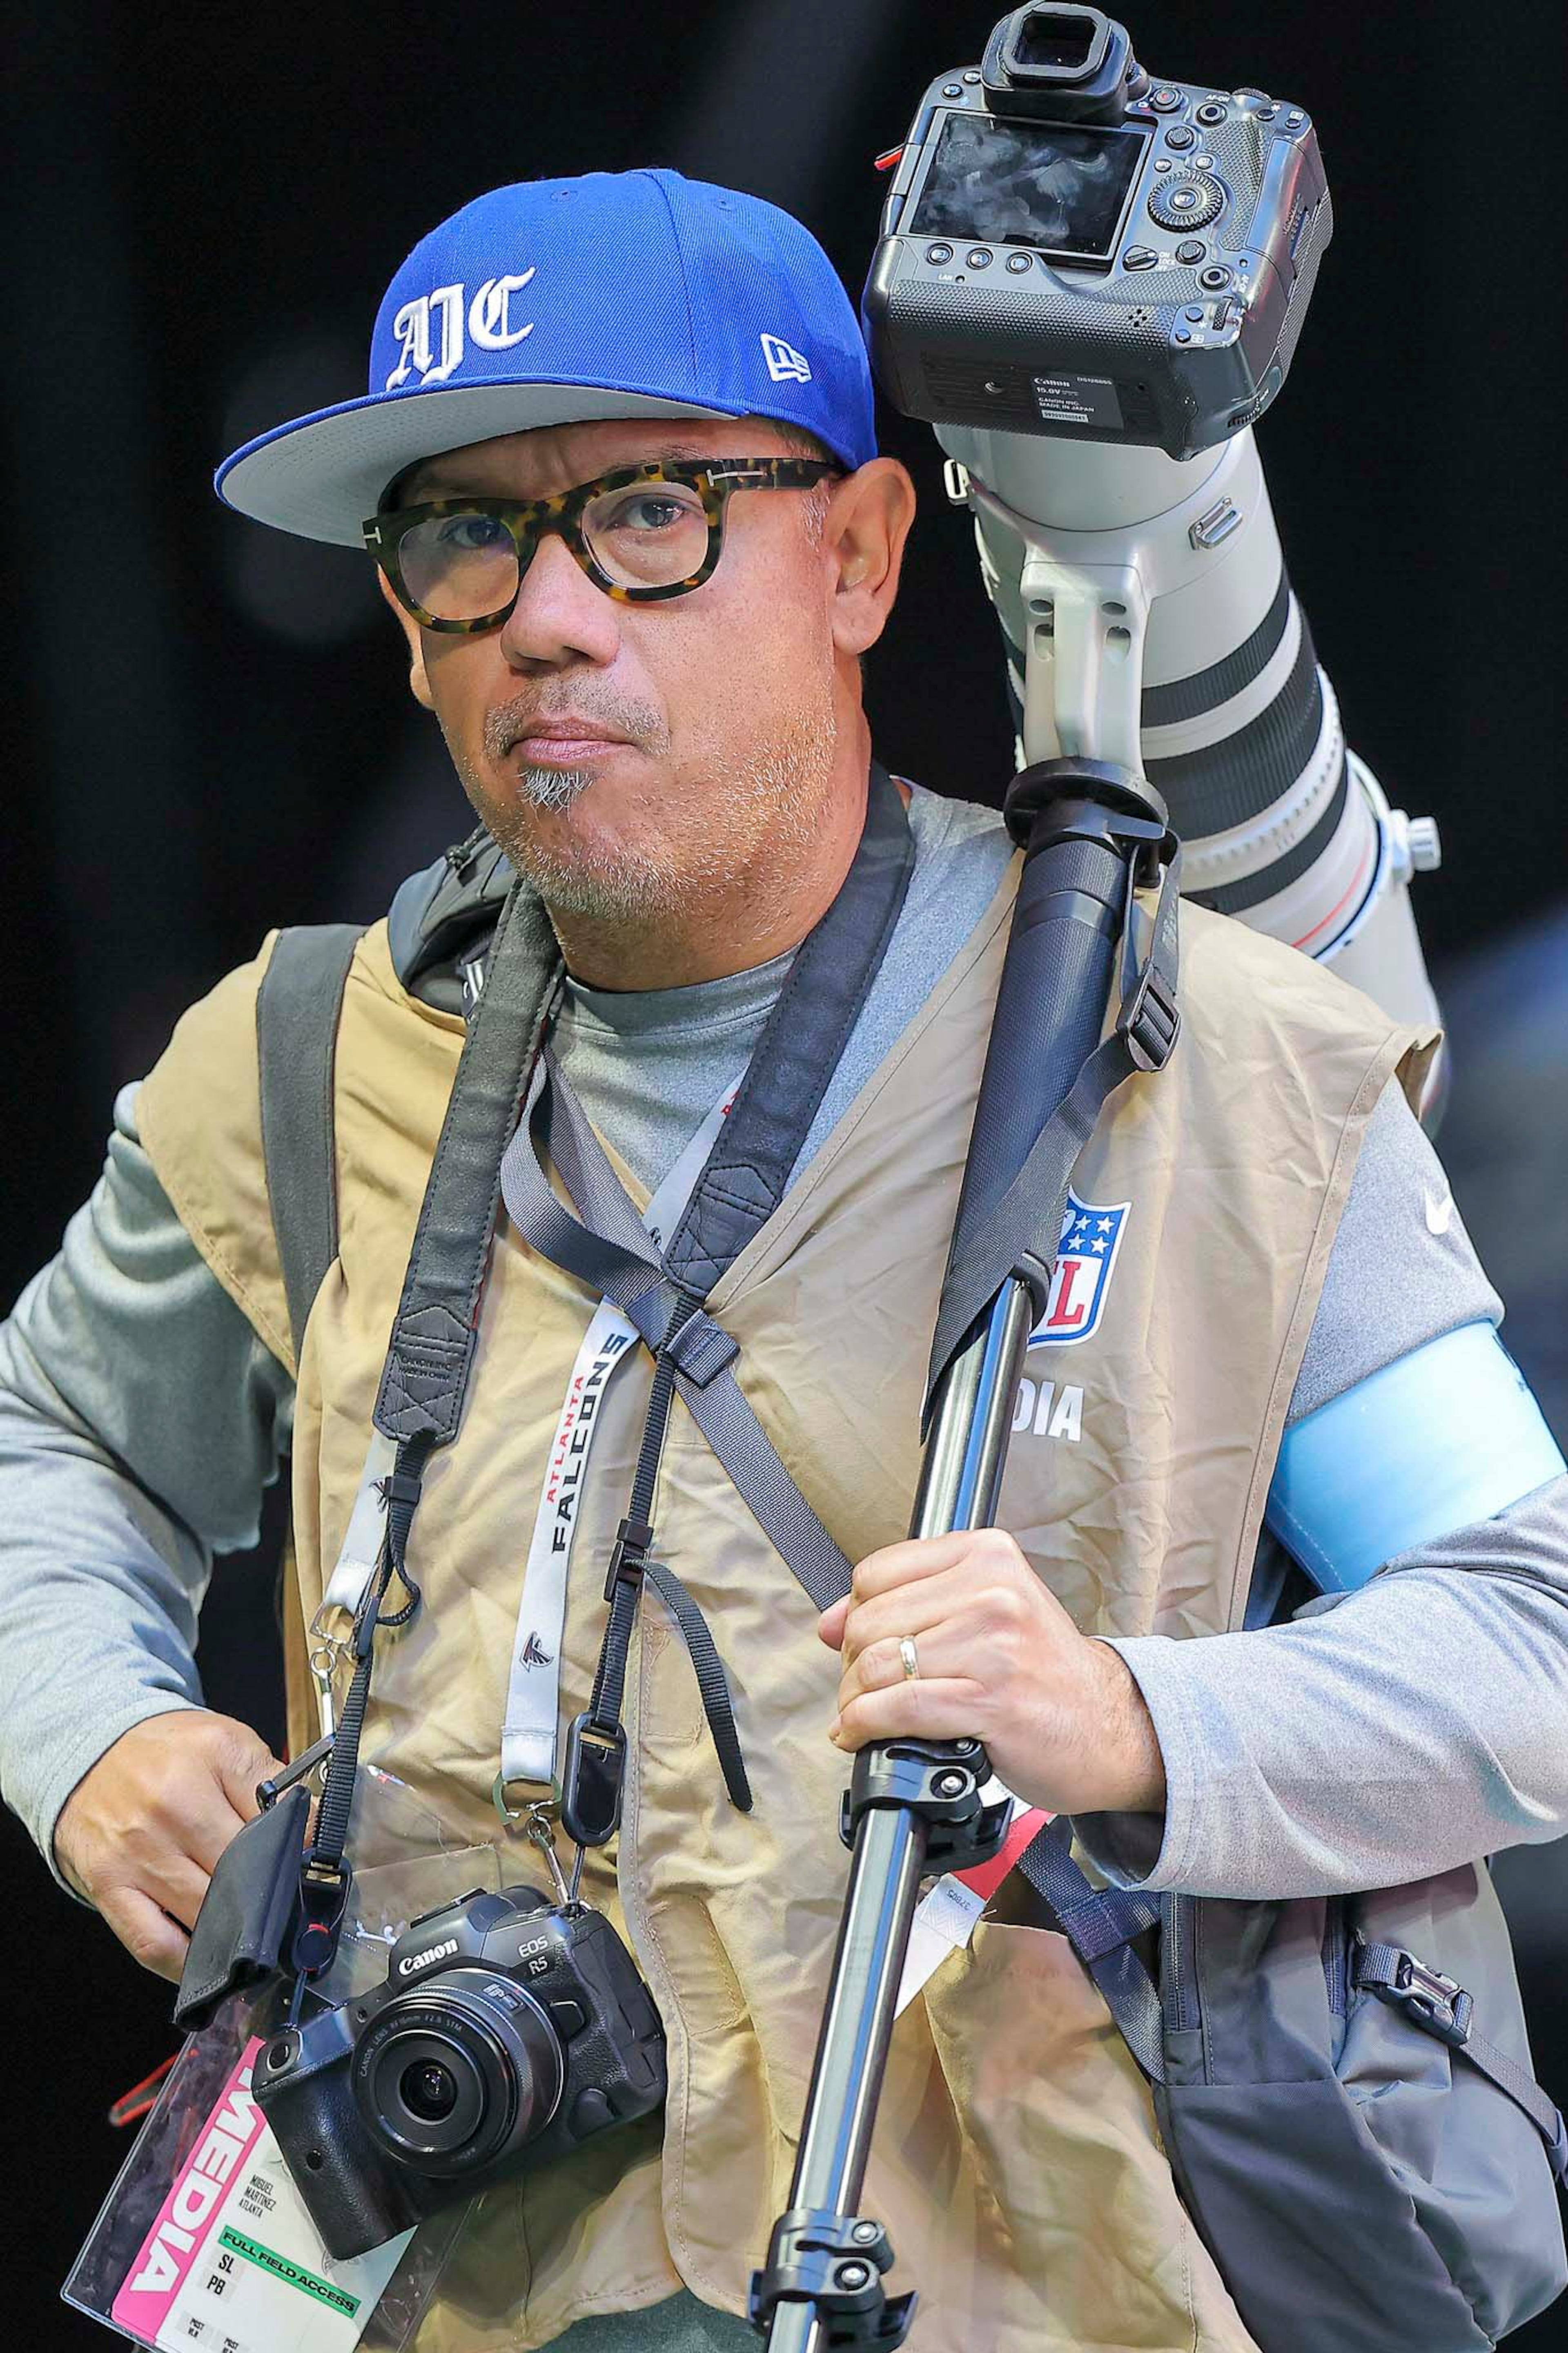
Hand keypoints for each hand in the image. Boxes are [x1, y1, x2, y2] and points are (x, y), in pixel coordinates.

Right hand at [53, 1710, 284, 1982]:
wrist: (92, 1752)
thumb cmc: (167, 1753)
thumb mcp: (228, 1744)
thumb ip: (273, 1781)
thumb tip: (313, 1828)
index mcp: (212, 1761)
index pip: (276, 1820)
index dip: (299, 1850)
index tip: (307, 1866)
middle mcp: (172, 1807)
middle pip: (243, 1872)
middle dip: (268, 1892)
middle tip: (282, 1903)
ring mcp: (137, 1853)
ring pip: (204, 1914)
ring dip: (234, 1932)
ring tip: (253, 1936)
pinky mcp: (109, 1887)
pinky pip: (153, 1944)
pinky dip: (184, 1963)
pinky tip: (208, 1960)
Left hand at [818, 1528, 1165, 1819]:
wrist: (1109, 1725)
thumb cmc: (1040, 1672)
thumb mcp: (980, 1614)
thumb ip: (905, 1606)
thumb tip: (828, 1623)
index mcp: (986, 1554)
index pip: (876, 1573)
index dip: (855, 1616)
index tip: (862, 1646)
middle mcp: (992, 1588)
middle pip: (870, 1620)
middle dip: (852, 1665)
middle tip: (865, 1690)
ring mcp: (994, 1642)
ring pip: (878, 1664)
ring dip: (855, 1701)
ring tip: (863, 1715)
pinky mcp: (992, 1697)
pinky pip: (899, 1707)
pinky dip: (865, 1726)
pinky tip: (862, 1736)